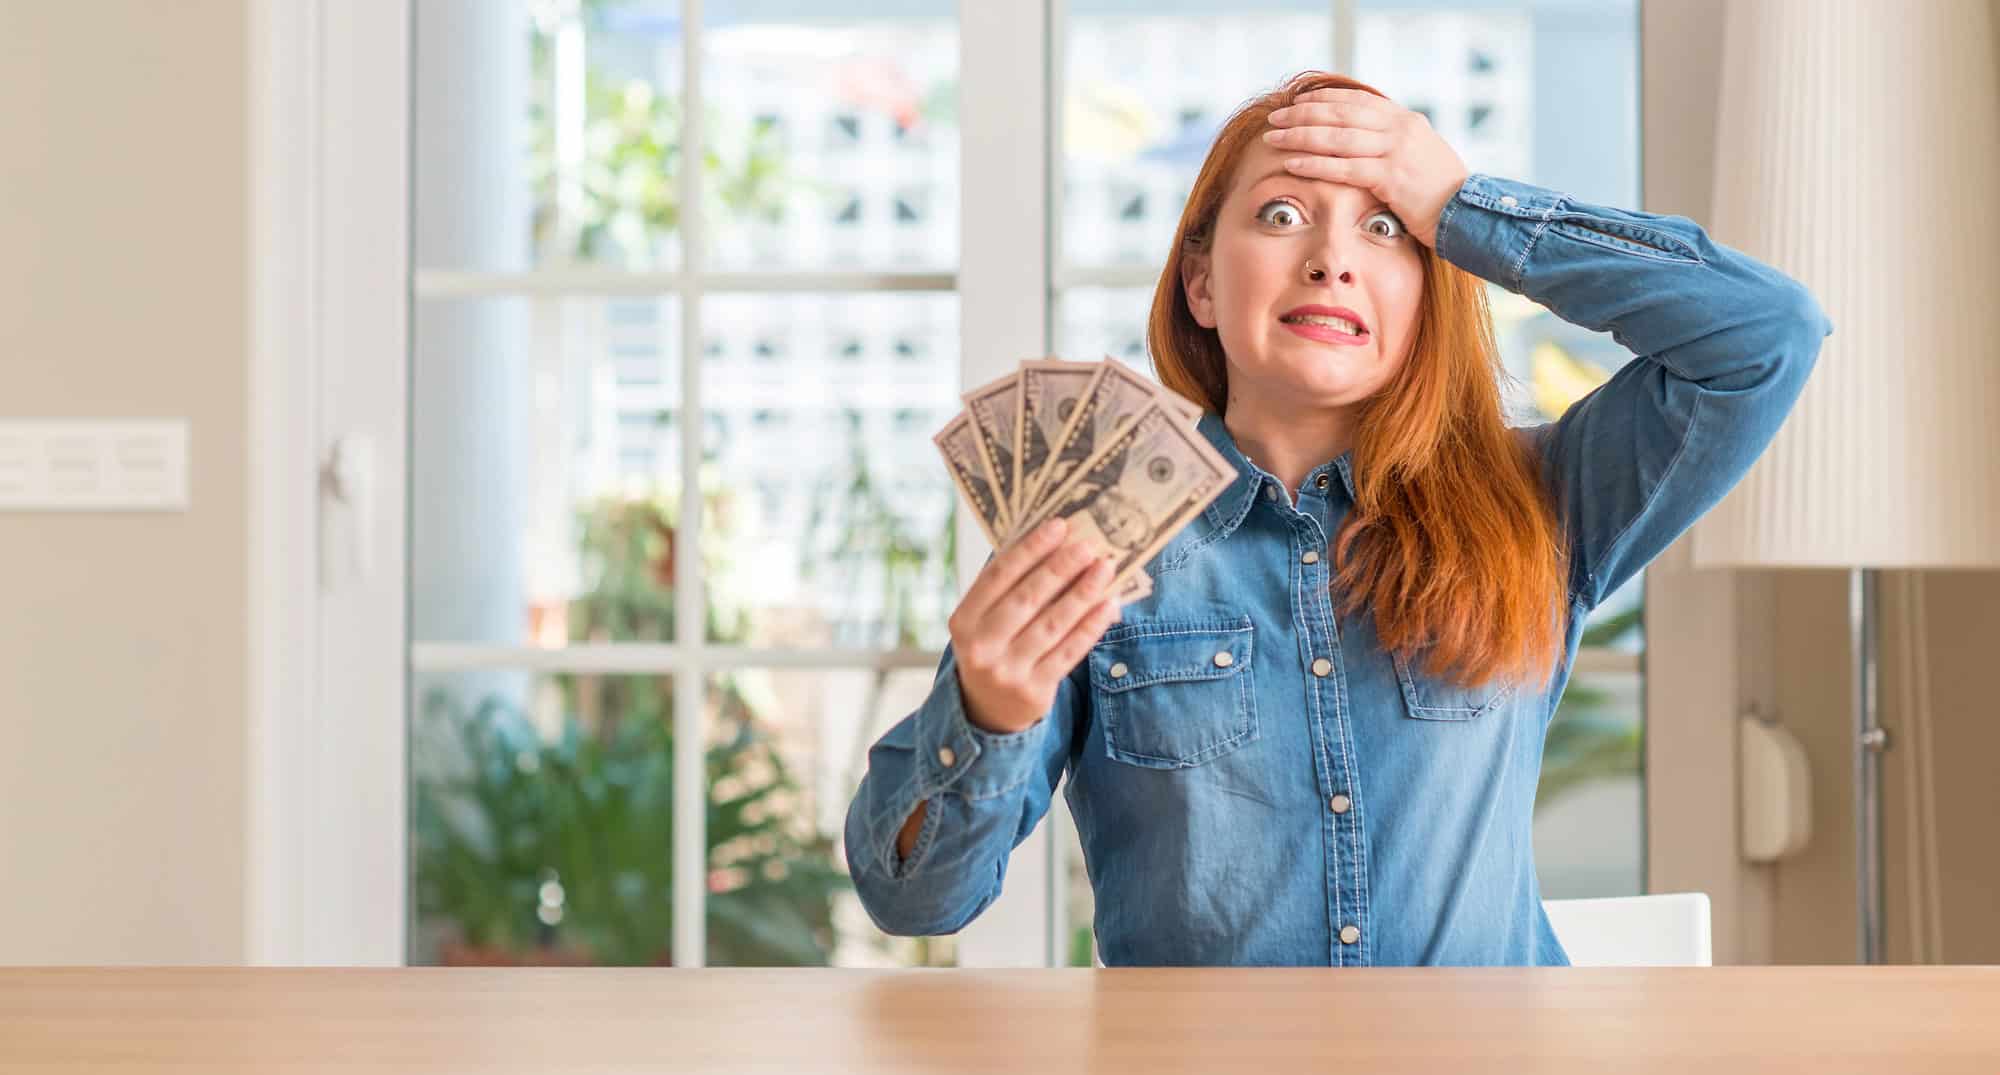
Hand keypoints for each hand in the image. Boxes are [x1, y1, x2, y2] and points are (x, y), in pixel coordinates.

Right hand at [947, 517, 1121, 734]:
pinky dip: (1091, 627)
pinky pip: (1069, 653)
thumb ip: (1010, 588)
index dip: (1030, 549)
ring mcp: (1007, 672)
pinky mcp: (1034, 691)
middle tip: (1088, 545)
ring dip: (1082, 593)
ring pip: (1052, 625)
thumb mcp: (985, 621)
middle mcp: (980, 647)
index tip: (1058, 526)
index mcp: (964, 620)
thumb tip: (1056, 545)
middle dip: (1061, 568)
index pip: (998, 576)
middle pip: (1027, 599)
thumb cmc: (993, 649)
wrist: (987, 711)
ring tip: (1105, 569)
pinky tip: (1108, 605)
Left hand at [1263, 88, 1471, 248]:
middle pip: (1341, 114)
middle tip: (1275, 118)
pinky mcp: (1392, 176)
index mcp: (1406, 120)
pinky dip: (1315, 165)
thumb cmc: (1440, 194)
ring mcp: (1397, 150)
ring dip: (1301, 136)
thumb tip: (1362, 144)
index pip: (1356, 100)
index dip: (1323, 99)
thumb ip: (1392, 146)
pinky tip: (1293, 165)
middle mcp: (1400, 128)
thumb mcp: (1419, 158)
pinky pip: (1344, 167)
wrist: (1469, 214)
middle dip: (1303, 114)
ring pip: (1337, 137)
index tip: (1297, 102)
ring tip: (1274, 138)